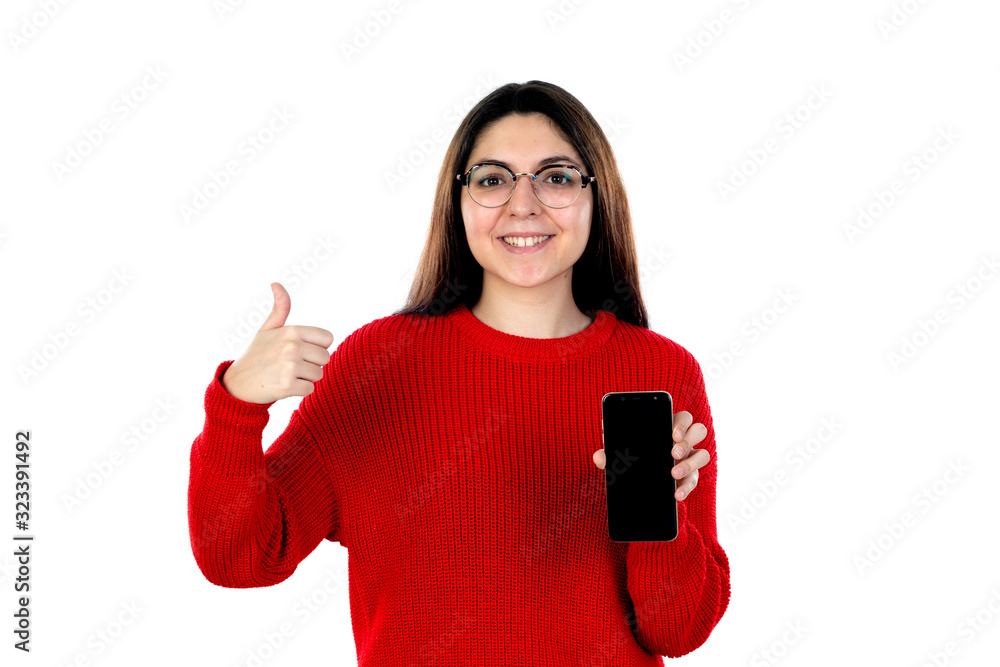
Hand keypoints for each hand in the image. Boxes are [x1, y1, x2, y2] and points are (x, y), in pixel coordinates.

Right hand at [220, 282, 334, 403]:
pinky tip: (283, 386)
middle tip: (291, 365)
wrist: (237, 384)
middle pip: (325, 358)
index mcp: (292, 331)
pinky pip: (310, 390)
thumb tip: (276, 283)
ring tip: (286, 375)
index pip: (327, 338)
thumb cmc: (256, 355)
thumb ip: (280, 309)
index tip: (300, 351)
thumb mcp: (267, 329)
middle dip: (311, 364)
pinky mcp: (287, 385)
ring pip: (318, 375)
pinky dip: (299, 391)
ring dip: (305, 378)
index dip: (316, 347)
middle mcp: (292, 346)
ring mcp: (290, 366)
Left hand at [592, 410, 710, 501]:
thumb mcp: (622, 456)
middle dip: (687, 440)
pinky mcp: (691, 478)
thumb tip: (599, 456)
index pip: (683, 417)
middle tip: (672, 452)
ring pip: (703, 455)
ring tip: (673, 473)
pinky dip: (686, 488)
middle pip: (698, 431)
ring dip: (690, 463)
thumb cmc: (634, 459)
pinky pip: (695, 480)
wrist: (641, 484)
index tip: (672, 434)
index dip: (682, 423)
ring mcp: (690, 459)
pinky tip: (676, 494)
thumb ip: (611, 454)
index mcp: (669, 428)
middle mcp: (684, 441)